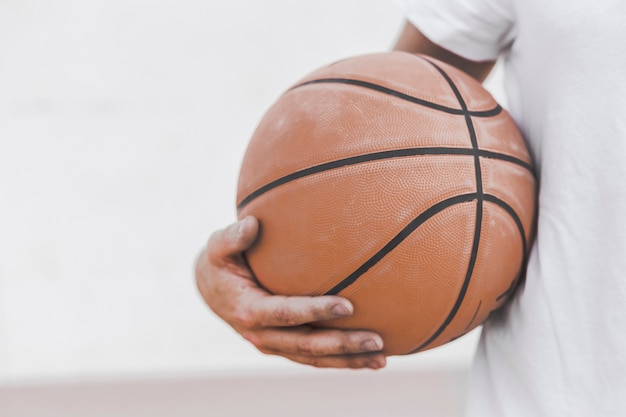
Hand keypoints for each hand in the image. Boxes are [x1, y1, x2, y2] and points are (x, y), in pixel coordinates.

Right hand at [195, 216, 385, 368]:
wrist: (211, 290)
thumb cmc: (220, 264)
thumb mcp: (217, 247)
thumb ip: (231, 237)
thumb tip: (251, 224)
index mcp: (249, 310)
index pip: (286, 313)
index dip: (315, 311)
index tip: (347, 305)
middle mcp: (262, 335)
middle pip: (307, 345)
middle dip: (342, 344)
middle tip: (376, 340)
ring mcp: (274, 345)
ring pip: (314, 358)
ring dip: (347, 360)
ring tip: (381, 357)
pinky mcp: (283, 347)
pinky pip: (314, 358)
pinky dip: (340, 361)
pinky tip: (367, 358)